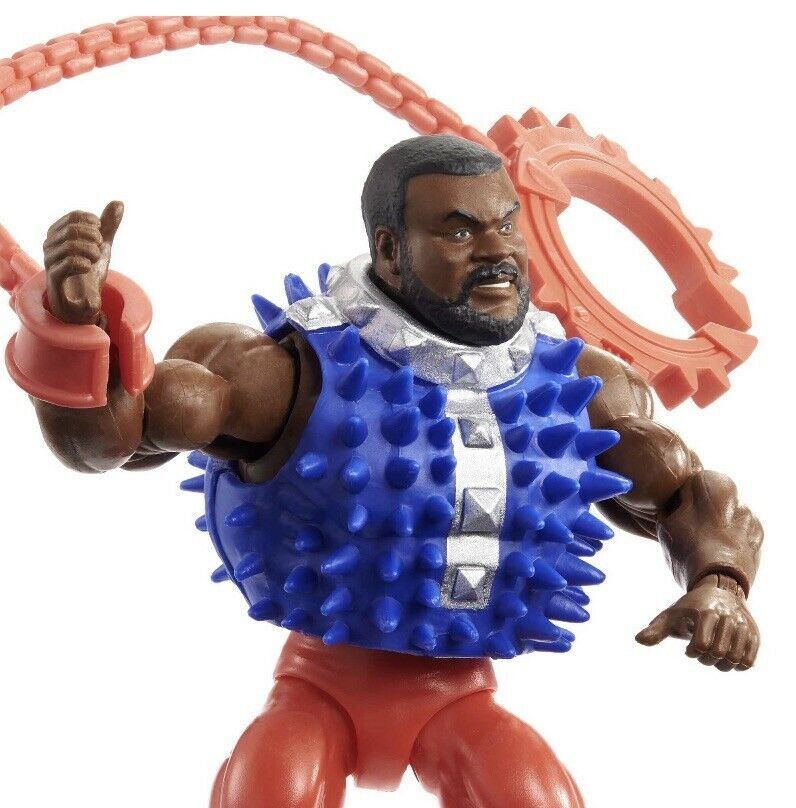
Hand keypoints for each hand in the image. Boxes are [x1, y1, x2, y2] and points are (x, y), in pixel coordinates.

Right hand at [43, 201, 123, 324]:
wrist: (84, 301)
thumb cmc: (89, 272)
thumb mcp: (102, 246)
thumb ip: (108, 226)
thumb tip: (119, 202)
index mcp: (58, 233)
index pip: (74, 216)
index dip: (92, 223)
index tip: (102, 233)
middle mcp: (49, 245)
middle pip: (72, 229)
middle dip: (94, 237)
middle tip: (100, 247)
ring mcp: (49, 262)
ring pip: (70, 245)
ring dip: (91, 251)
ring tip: (95, 259)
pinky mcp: (54, 279)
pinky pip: (67, 264)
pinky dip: (83, 263)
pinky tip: (89, 266)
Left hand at [635, 574, 759, 670]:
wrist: (719, 590)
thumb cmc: (690, 608)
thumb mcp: (671, 615)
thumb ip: (656, 629)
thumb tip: (638, 640)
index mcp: (705, 612)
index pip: (701, 645)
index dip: (693, 653)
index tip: (689, 650)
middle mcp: (726, 616)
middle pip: (718, 653)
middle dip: (706, 660)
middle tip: (702, 654)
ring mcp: (742, 624)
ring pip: (735, 659)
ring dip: (722, 665)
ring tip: (714, 657)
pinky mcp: (754, 633)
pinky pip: (749, 660)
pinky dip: (738, 665)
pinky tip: (728, 659)